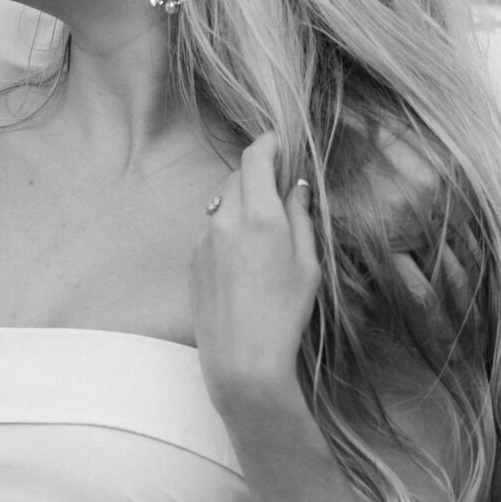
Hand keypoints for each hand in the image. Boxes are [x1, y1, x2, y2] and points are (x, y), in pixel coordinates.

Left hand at [190, 132, 319, 421]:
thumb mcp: (307, 265)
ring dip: (241, 202)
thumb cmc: (285, 314)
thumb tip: (296, 188)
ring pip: (222, 203)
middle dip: (257, 174)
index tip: (279, 141)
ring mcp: (204, 241)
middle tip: (279, 186)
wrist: (242, 359)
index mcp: (260, 217)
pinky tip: (244, 257)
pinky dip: (228, 228)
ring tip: (264, 227)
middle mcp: (226, 221)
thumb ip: (300, 219)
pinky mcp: (193, 261)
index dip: (267, 143)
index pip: (255, 158)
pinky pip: (212, 230)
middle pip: (237, 177)